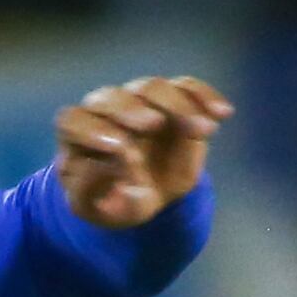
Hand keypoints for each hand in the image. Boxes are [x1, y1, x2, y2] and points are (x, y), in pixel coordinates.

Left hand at [54, 74, 232, 230]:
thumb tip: (103, 164)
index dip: (92, 131)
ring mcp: (137, 100)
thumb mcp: (95, 210)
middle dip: (132, 108)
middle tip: (154, 124)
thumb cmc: (111, 202)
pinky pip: (186, 87)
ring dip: (178, 105)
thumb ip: (89, 191)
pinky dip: (205, 97)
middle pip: (112, 97)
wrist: (142, 197)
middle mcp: (103, 111)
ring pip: (151, 87)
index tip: (118, 149)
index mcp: (77, 136)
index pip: (74, 121)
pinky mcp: (169, 98)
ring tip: (205, 129)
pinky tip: (223, 114)